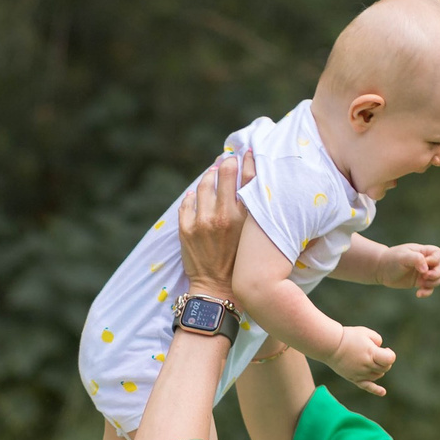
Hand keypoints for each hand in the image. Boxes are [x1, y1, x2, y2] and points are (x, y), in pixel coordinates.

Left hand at [176, 148, 255, 296]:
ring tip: (212, 174)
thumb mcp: (253, 234)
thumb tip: (250, 178)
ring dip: (208, 176)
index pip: (249, 178)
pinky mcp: (186, 229)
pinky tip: (196, 194)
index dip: (248, 160)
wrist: (218, 288)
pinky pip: (187, 202)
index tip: (247, 152)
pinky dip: (192, 195)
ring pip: (203, 185)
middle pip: (224, 174)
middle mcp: (224, 216)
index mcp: (245, 218)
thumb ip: (253, 208)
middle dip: (226, 163)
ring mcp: (202, 222)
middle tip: (227, 160)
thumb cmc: (240, 260)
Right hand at [325, 326, 395, 394]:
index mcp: (371, 353)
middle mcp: (367, 365)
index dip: (390, 354)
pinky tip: (383, 392)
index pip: (390, 359)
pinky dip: (376, 390)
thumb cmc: (349, 336)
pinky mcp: (354, 378)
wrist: (330, 345)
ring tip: (369, 360)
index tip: (385, 349)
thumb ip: (378, 341)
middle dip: (384, 361)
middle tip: (376, 353)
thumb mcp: (367, 333)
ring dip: (378, 369)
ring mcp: (360, 373)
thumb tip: (381, 350)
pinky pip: (367, 386)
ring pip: (378, 375)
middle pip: (385, 368)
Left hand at [374, 242, 439, 296]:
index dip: (435, 260)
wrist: (381, 269)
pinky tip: (418, 294)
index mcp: (423, 251)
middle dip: (436, 274)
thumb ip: (416, 259)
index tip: (424, 264)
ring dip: (433, 283)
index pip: (438, 253)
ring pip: (438, 278)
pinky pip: (430, 288)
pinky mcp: (419, 282)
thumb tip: (426, 269)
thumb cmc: (392, 259)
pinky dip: (427, 292)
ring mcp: (424, 272)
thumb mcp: (403, 257)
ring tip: (420, 285)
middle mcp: (426, 261)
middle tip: (425, 277)